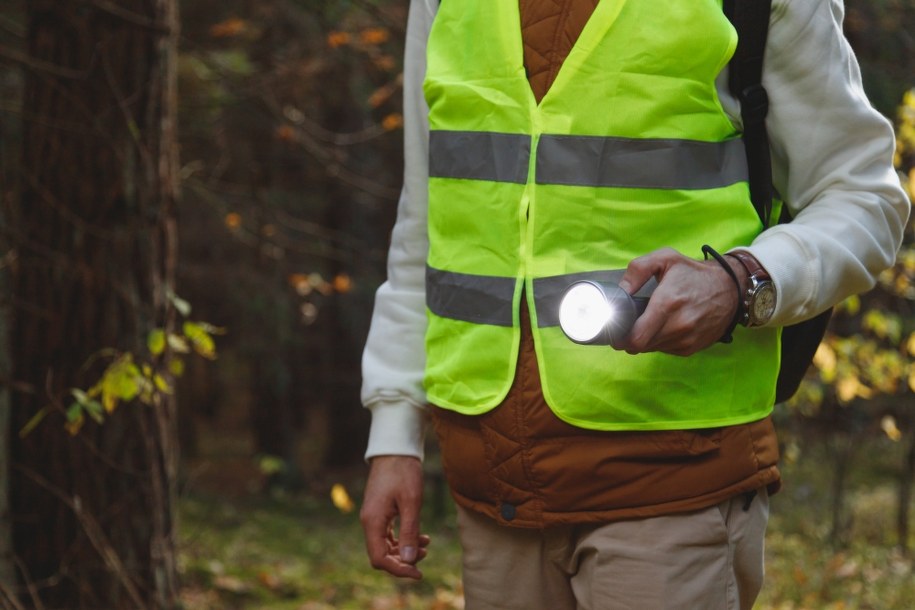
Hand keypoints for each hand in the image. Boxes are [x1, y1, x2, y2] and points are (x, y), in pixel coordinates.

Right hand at [360, 455, 429, 578]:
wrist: (395, 449)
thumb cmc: (403, 472)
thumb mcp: (411, 502)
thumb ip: (409, 532)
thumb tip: (408, 561)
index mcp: (373, 522)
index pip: (379, 558)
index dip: (398, 570)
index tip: (419, 573)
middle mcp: (369, 522)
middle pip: (382, 554)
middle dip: (404, 560)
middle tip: (426, 555)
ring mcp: (373, 517)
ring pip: (386, 545)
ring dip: (405, 550)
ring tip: (426, 545)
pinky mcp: (380, 512)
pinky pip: (389, 534)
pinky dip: (403, 539)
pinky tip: (421, 536)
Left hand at [616, 247, 742, 355]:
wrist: (731, 288)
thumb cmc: (694, 273)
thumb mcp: (665, 258)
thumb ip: (637, 270)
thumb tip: (620, 291)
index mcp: (667, 304)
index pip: (636, 338)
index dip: (620, 337)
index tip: (615, 330)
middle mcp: (679, 326)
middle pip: (640, 346)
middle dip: (630, 337)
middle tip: (628, 324)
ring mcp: (687, 339)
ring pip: (652, 349)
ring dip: (646, 339)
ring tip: (650, 322)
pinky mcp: (693, 347)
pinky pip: (666, 350)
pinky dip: (660, 342)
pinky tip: (665, 326)